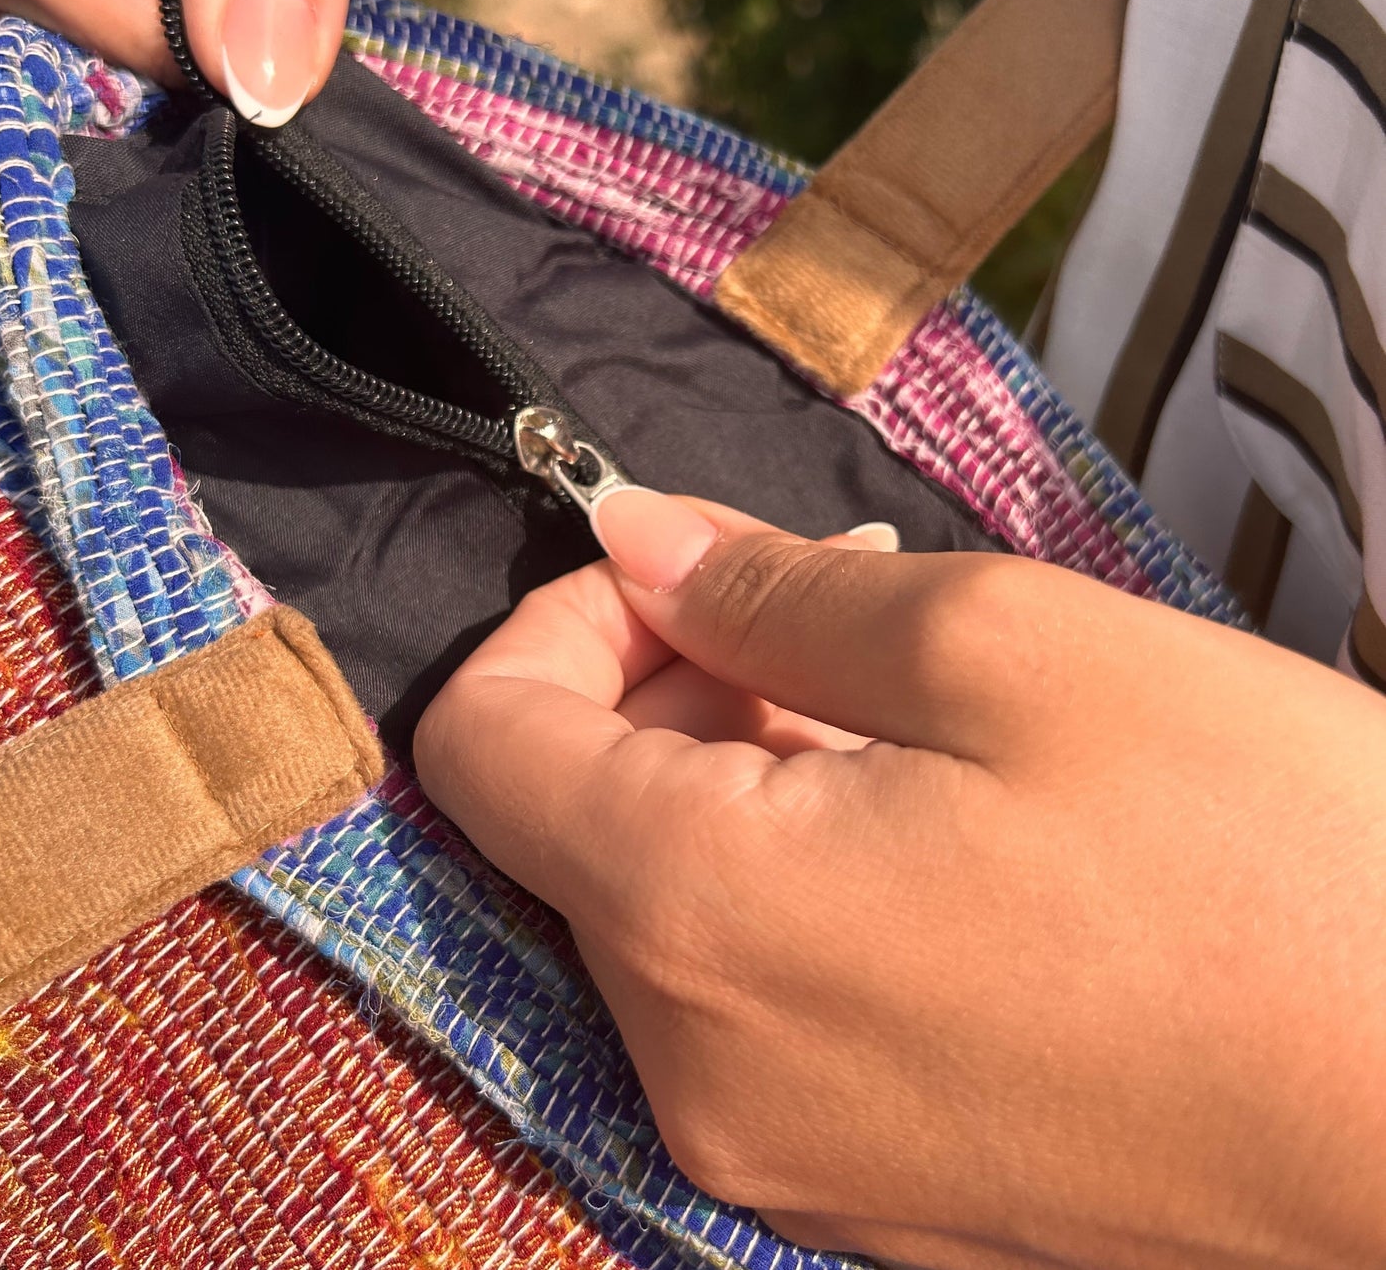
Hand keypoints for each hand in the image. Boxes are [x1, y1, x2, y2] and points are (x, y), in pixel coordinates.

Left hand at [417, 489, 1385, 1269]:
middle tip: (828, 613)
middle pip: (572, 830)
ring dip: (736, 780)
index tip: (677, 570)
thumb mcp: (1000, 646)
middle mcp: (698, 1070)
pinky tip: (925, 833)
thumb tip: (628, 539)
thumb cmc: (1255, 851)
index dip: (555, 623)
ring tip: (901, 712)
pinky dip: (790, 886)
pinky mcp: (866, 1198)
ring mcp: (780, 1157)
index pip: (483, 744)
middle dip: (667, 692)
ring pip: (666, 913)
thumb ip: (765, 592)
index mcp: (698, 919)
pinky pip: (752, 1004)